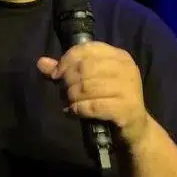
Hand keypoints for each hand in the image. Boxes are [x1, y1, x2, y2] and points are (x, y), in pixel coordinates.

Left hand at [36, 41, 153, 146]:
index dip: (66, 61)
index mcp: (119, 56)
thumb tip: (41, 62)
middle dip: (67, 81)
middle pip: (85, 68)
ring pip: (86, 87)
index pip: (86, 49)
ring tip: (69, 103)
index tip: (57, 75)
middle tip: (63, 93)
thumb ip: (66, 71)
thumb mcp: (90, 82)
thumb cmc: (110, 100)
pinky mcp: (126, 109)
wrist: (135, 127)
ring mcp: (128, 88)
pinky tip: (74, 112)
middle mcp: (126, 68)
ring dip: (71, 97)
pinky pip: (93, 106)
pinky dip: (78, 109)